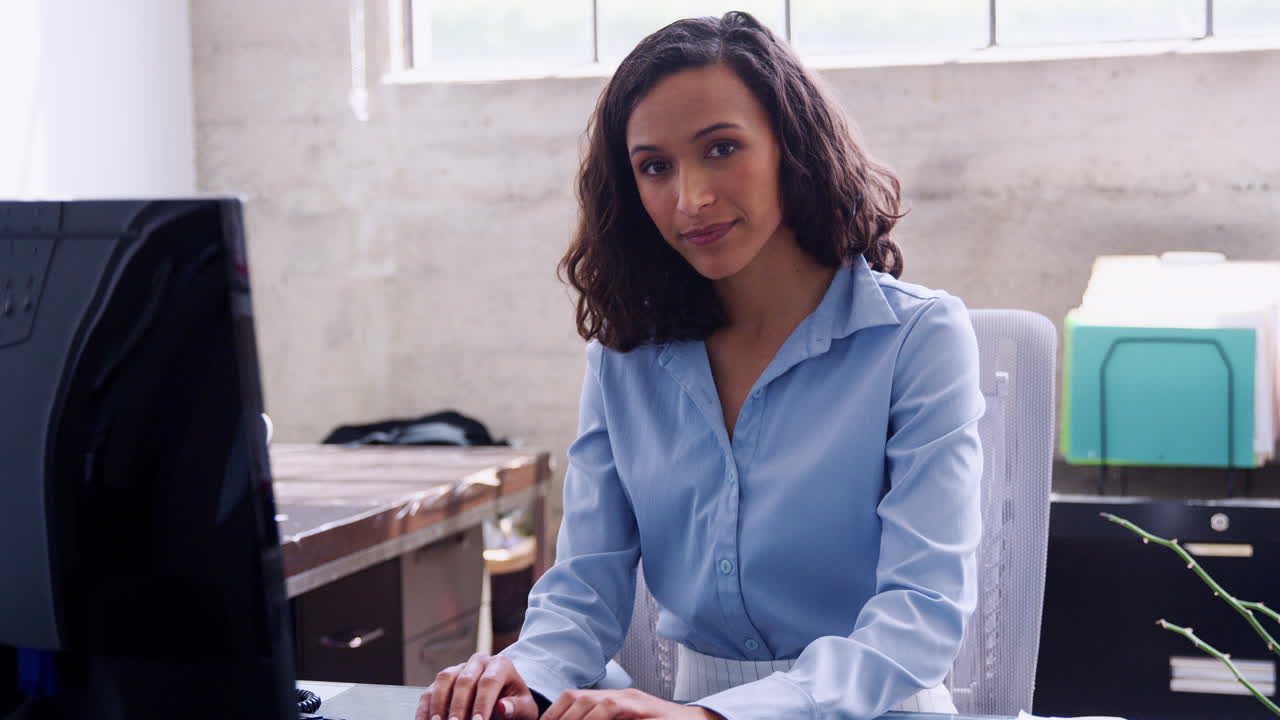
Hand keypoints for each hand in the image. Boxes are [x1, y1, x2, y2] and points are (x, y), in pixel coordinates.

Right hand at [415, 653, 538, 719]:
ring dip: (439, 704)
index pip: (489, 682)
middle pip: (465, 681)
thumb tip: (503, 707)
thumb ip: (515, 708)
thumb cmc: (515, 704)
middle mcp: (478, 662)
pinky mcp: (443, 680)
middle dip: (459, 707)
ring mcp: (459, 668)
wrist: (504, 697)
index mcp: (500, 665)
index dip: (482, 703)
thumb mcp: (523, 707)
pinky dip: (426, 708)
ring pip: (444, 680)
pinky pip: (430, 690)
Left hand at [542, 688, 722, 719]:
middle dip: (561, 718)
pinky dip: (598, 719)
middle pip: (579, 698)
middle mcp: (621, 695)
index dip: (555, 713)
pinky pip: (613, 709)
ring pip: (596, 704)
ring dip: (577, 719)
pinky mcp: (644, 708)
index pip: (574, 697)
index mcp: (613, 699)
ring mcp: (634, 700)